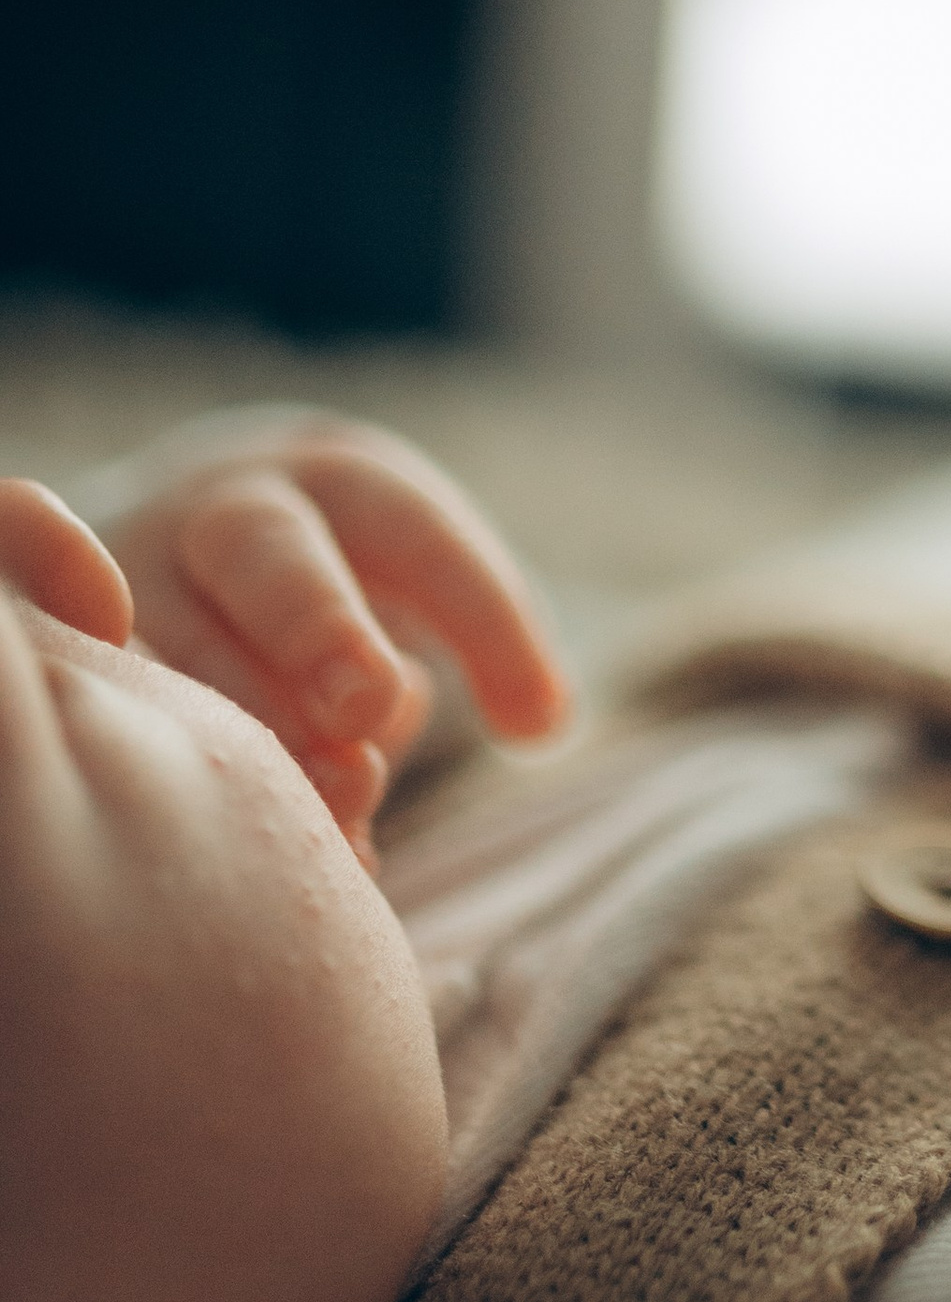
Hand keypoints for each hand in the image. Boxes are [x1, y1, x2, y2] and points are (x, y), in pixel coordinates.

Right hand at [0, 418, 570, 852]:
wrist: (164, 547)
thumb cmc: (328, 594)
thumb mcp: (404, 586)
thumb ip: (446, 655)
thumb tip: (472, 737)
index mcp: (341, 483)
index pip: (421, 532)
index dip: (484, 619)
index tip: (537, 725)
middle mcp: (228, 510)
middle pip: (269, 552)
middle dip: (322, 629)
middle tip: (368, 712)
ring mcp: (129, 566)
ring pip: (168, 633)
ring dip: (246, 730)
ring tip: (326, 809)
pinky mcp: (61, 624)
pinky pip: (83, 673)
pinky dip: (138, 740)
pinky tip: (194, 819)